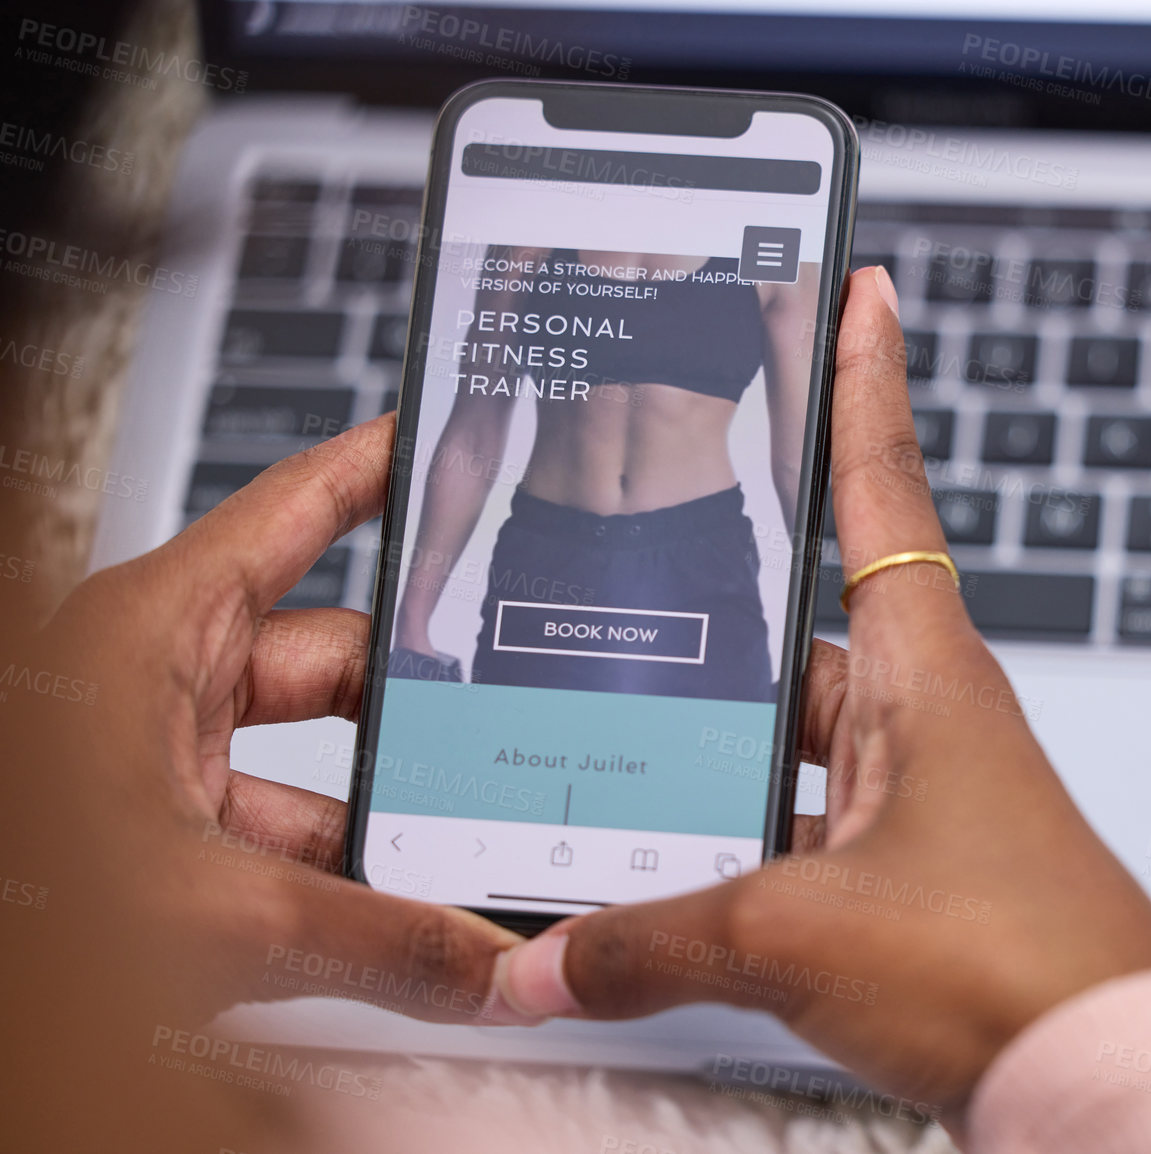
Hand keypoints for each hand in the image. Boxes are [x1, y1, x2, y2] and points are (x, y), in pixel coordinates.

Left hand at [5, 415, 527, 1030]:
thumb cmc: (3, 893)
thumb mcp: (203, 909)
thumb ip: (367, 941)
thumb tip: (484, 964)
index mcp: (156, 629)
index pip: (300, 509)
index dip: (384, 467)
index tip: (457, 436)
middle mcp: (160, 678)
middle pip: (338, 658)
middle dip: (421, 709)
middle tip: (510, 726)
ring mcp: (159, 756)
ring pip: (314, 761)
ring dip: (381, 815)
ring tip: (463, 849)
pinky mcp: (158, 830)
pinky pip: (280, 829)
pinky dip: (336, 870)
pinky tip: (394, 913)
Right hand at [495, 267, 1150, 1122]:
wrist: (1108, 1077)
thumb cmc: (1018, 967)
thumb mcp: (798, 936)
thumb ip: (651, 941)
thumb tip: (543, 961)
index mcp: (928, 673)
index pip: (884, 486)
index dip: (862, 382)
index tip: (855, 290)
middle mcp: (929, 720)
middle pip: (798, 635)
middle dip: (710, 635)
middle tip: (623, 607)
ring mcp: (922, 802)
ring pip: (792, 750)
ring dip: (716, 769)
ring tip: (614, 778)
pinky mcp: (913, 880)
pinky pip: (805, 836)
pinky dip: (741, 857)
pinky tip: (675, 896)